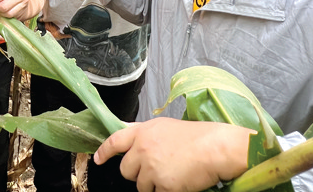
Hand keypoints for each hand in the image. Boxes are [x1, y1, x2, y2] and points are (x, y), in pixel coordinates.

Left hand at [94, 118, 252, 191]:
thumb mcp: (164, 127)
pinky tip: (179, 182)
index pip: (115, 141)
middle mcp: (143, 149)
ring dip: (153, 185)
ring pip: (141, 186)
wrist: (214, 148)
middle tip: (155, 170)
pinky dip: (167, 191)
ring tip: (172, 174)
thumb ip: (145, 134)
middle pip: (125, 170)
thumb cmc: (196, 136)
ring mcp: (152, 168)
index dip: (104, 151)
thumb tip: (131, 141)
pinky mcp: (163, 185)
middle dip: (137, 173)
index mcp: (143, 132)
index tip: (98, 158)